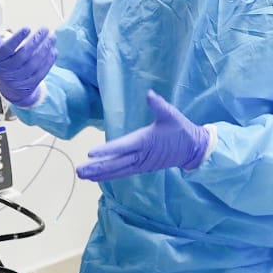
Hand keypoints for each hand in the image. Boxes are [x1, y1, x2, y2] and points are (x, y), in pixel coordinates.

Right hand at [0, 22, 56, 108]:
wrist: (9, 88)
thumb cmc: (2, 65)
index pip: (7, 49)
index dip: (17, 38)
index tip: (27, 28)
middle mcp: (8, 71)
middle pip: (23, 55)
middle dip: (35, 41)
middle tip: (44, 30)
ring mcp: (20, 79)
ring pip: (34, 63)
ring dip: (44, 49)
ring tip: (51, 38)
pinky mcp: (31, 84)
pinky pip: (41, 72)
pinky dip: (48, 61)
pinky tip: (53, 50)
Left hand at [76, 91, 213, 181]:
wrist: (193, 149)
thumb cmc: (180, 130)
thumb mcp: (170, 114)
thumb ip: (158, 105)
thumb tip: (150, 94)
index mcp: (145, 141)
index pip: (122, 147)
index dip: (106, 150)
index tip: (91, 154)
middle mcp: (140, 155)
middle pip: (115, 163)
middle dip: (96, 167)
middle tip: (79, 170)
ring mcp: (141, 164)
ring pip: (117, 171)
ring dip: (100, 173)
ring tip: (83, 175)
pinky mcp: (142, 167)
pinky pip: (123, 173)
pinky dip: (110, 175)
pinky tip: (98, 177)